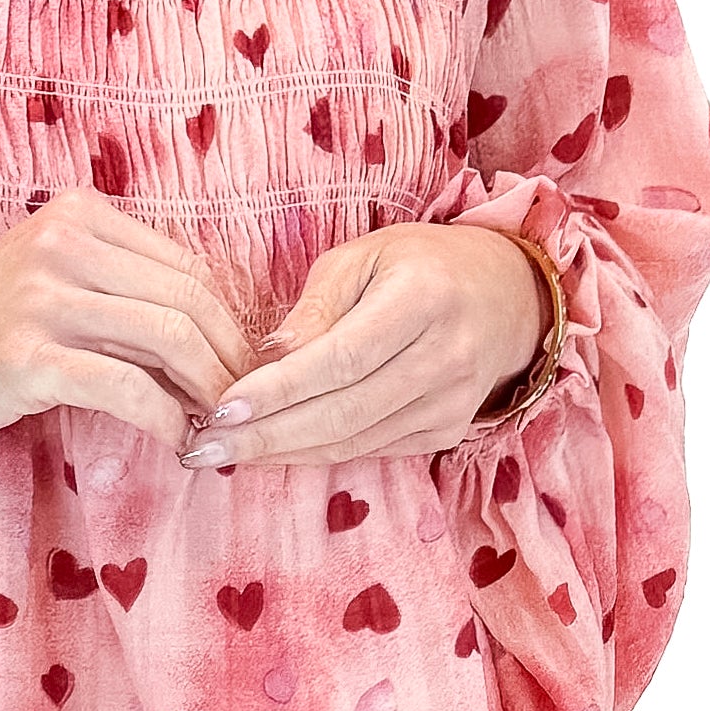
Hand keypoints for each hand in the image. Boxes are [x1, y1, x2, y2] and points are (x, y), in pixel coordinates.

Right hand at [0, 188, 254, 456]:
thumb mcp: (52, 280)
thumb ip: (120, 288)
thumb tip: (214, 337)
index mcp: (76, 213)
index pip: (187, 265)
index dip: (230, 323)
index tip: (245, 369)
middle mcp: (63, 241)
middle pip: (189, 299)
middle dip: (232, 360)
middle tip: (247, 407)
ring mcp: (43, 296)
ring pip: (168, 337)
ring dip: (210, 391)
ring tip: (220, 427)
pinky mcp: (28, 356)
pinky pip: (126, 387)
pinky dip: (165, 419)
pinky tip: (177, 444)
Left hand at [177, 224, 549, 470]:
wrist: (508, 297)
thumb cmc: (421, 264)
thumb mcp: (364, 256)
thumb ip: (315, 307)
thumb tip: (266, 359)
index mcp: (422, 299)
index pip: (340, 359)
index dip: (279, 389)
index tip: (220, 408)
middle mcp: (444, 358)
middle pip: (343, 412)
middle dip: (265, 435)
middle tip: (201, 445)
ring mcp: (450, 404)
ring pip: (352, 442)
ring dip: (281, 452)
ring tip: (221, 452)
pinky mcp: (445, 431)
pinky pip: (369, 450)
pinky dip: (315, 454)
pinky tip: (270, 449)